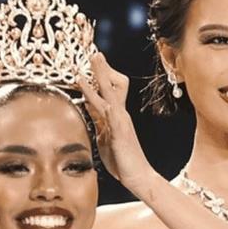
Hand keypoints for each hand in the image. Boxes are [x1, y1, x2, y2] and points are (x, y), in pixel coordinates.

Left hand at [77, 53, 156, 195]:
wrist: (139, 176)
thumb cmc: (122, 159)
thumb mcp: (104, 137)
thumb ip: (98, 121)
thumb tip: (88, 107)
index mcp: (114, 116)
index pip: (106, 91)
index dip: (98, 76)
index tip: (91, 61)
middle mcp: (119, 115)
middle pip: (111, 87)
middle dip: (102, 70)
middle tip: (95, 52)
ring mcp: (121, 123)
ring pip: (110, 96)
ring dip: (100, 79)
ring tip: (93, 64)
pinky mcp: (120, 134)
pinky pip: (113, 116)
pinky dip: (106, 104)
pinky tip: (101, 94)